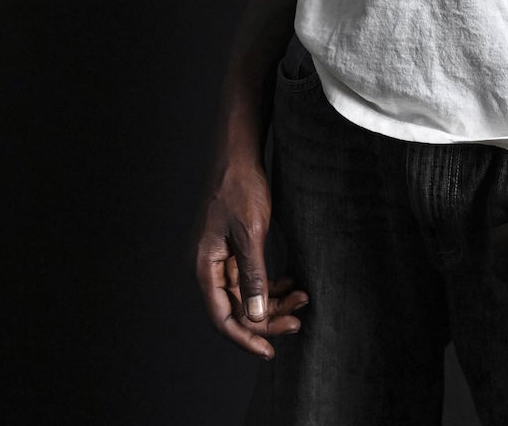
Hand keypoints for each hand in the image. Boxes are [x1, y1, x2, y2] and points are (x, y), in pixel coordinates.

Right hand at [195, 160, 309, 358]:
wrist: (240, 156)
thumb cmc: (240, 188)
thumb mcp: (251, 233)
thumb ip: (253, 275)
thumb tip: (257, 316)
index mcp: (204, 267)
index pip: (223, 318)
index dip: (246, 337)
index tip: (270, 351)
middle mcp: (210, 268)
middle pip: (238, 309)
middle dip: (268, 318)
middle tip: (298, 322)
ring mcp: (223, 260)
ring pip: (249, 296)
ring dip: (275, 302)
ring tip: (302, 298)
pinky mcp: (236, 250)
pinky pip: (253, 279)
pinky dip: (273, 285)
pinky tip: (293, 282)